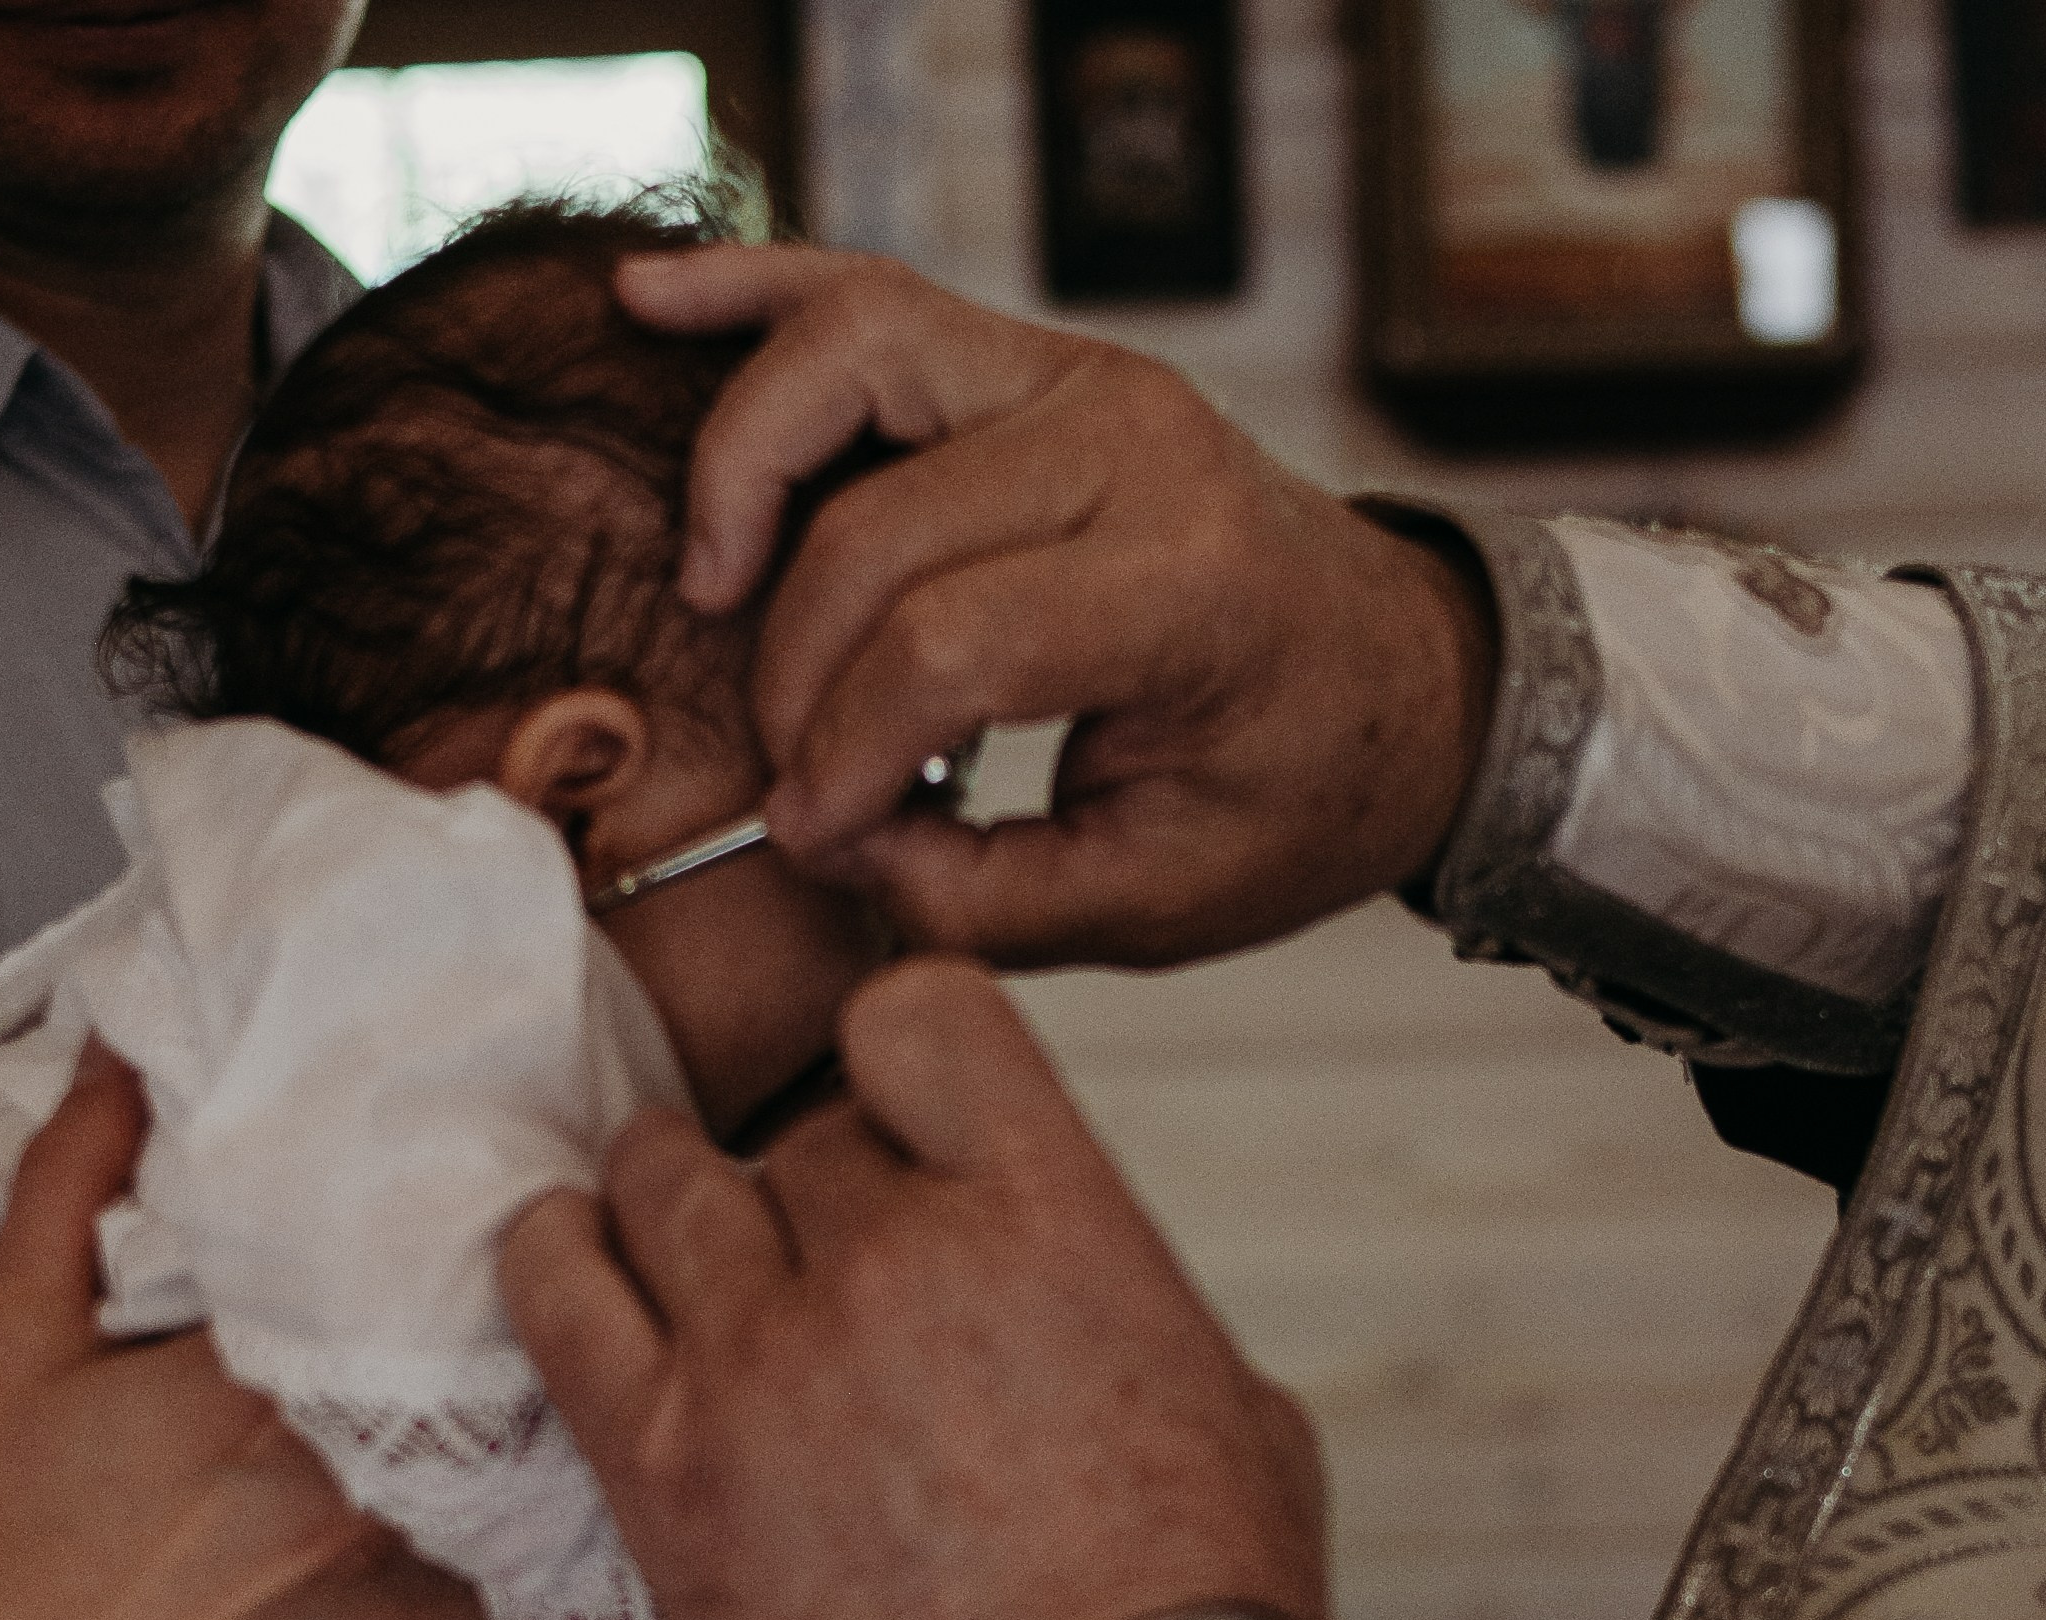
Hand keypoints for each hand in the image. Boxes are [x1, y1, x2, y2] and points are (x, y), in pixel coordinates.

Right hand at [0, 1044, 611, 1619]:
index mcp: (276, 1390)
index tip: (547, 1210)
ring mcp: (405, 1614)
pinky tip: (654, 1592)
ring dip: (617, 1488)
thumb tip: (130, 1058)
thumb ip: (75, 1183)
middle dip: (585, 1356)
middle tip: (641, 1312)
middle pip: (534, 1396)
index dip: (505, 1242)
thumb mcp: (9, 1350)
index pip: (440, 1282)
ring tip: (674, 1438)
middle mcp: (368, 1498)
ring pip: (570, 1531)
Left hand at [501, 959, 1328, 1619]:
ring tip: (694, 1264)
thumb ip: (1116, 1297)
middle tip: (831, 1287)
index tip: (907, 1133)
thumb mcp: (1232, 1407)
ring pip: (661, 1183)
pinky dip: (557, 1257)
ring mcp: (763, 1357)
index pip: (917, 1018)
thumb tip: (1063, 1280)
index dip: (906, 1067)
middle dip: (816, 1198)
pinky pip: (553, 1291)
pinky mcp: (664, 1467)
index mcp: (1049, 1213)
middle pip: (799, 1137)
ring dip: (679, 1207)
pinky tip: (578, 1270)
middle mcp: (894, 1256)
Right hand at [618, 246, 1496, 970]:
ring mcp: (1079, 376)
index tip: (814, 835)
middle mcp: (1134, 445)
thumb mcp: (1155, 899)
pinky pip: (868, 296)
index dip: (843, 755)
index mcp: (1187, 585)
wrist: (1395, 680)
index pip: (949, 645)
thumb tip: (823, 839)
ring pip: (851, 351)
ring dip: (745, 465)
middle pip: (877, 528)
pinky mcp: (1028, 359)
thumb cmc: (1286, 791)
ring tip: (710, 588)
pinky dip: (753, 293)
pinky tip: (651, 299)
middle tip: (794, 776)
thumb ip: (978, 896)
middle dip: (795, 671)